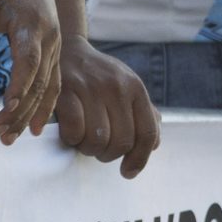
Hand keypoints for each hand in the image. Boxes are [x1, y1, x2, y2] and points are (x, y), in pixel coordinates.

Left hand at [0, 0, 59, 142]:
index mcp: (31, 23)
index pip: (29, 60)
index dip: (20, 86)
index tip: (6, 109)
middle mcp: (49, 36)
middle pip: (39, 81)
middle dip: (21, 111)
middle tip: (0, 134)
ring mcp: (55, 44)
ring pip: (48, 87)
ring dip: (31, 115)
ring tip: (11, 138)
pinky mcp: (55, 50)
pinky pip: (54, 84)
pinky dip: (45, 106)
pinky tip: (35, 128)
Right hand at [52, 37, 160, 177]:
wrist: (67, 49)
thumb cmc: (99, 76)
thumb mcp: (126, 87)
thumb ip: (143, 114)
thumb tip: (155, 143)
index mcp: (135, 88)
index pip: (147, 133)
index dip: (140, 159)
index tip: (127, 172)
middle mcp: (117, 86)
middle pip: (122, 142)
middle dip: (109, 155)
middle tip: (100, 150)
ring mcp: (91, 88)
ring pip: (98, 141)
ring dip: (89, 149)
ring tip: (85, 140)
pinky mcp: (66, 91)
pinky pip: (74, 132)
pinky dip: (72, 140)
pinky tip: (71, 133)